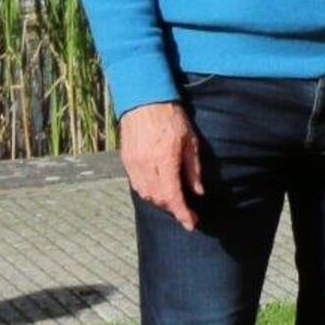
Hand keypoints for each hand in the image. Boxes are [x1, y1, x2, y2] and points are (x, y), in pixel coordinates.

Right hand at [119, 101, 202, 231]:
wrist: (145, 100)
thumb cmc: (172, 118)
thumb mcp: (190, 141)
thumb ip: (193, 169)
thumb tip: (198, 192)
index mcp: (165, 160)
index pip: (173, 196)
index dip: (182, 214)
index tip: (191, 224)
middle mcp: (146, 165)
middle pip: (158, 199)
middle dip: (173, 209)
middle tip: (187, 212)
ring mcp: (134, 164)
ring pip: (146, 195)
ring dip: (160, 202)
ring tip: (174, 202)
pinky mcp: (126, 161)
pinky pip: (136, 185)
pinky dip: (148, 192)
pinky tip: (158, 190)